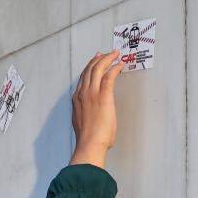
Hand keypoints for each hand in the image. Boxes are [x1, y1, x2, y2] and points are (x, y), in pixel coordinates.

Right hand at [68, 51, 125, 169]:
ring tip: (114, 54)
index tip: (94, 62)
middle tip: (105, 54)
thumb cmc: (88, 139)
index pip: (83, 78)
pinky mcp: (103, 96)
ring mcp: (92, 93)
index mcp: (77, 100)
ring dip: (106, 59)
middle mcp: (83, 93)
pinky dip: (114, 67)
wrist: (90, 144)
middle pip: (89, 70)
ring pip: (97, 68)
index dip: (89, 68)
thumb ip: (85, 115)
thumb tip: (92, 116)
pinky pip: (108, 76)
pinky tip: (119, 64)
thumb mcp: (82, 123)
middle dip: (97, 59)